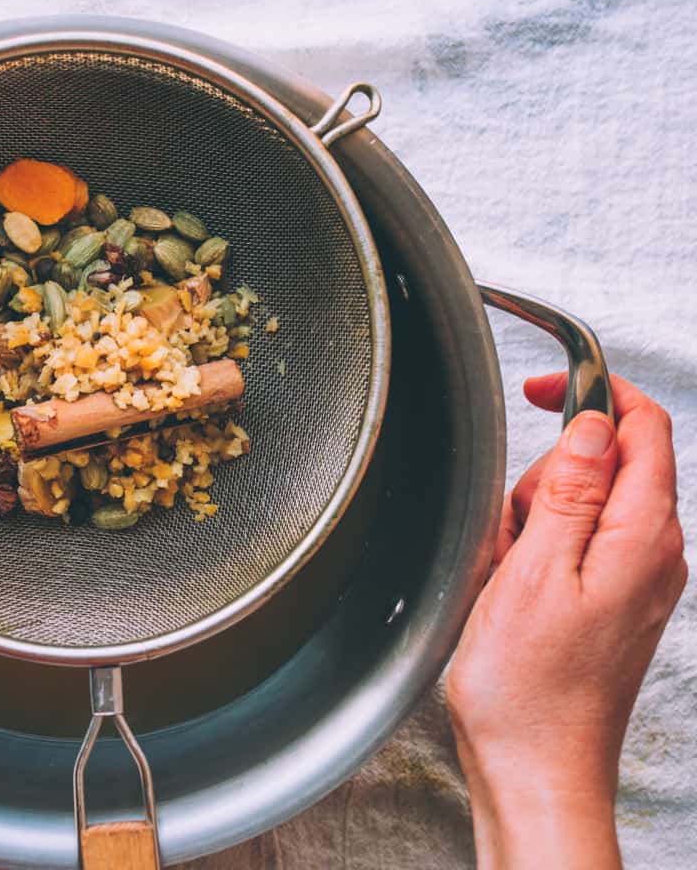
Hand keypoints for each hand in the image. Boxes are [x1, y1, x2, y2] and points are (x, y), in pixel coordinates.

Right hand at [446, 373, 685, 869]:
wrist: (536, 768)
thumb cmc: (529, 688)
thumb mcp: (535, 571)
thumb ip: (569, 489)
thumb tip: (592, 423)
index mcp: (644, 538)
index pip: (643, 427)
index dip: (593, 393)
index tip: (538, 389)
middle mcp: (653, 554)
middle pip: (606, 464)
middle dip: (544, 475)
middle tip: (509, 527)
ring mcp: (635, 581)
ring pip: (582, 504)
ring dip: (532, 520)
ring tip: (505, 573)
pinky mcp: (610, 602)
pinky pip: (572, 546)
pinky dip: (534, 553)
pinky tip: (511, 591)